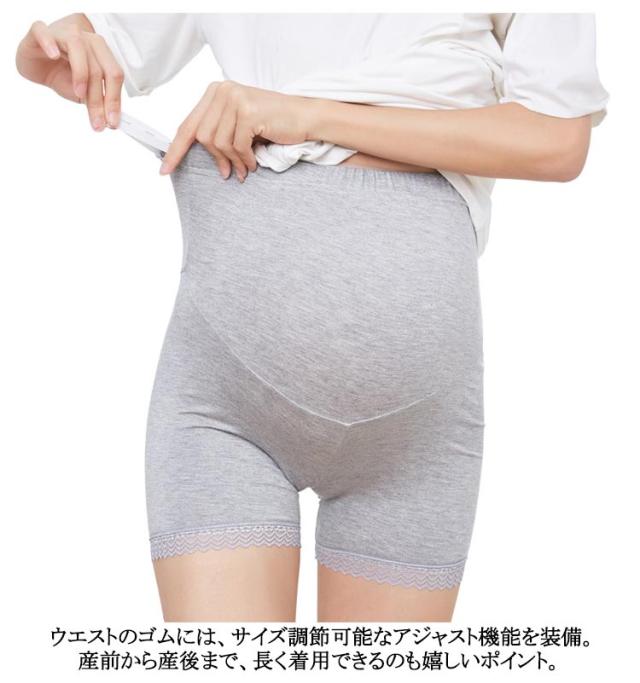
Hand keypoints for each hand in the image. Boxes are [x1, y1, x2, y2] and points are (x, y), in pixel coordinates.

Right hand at [16, 14, 123, 129]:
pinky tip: (53, 55)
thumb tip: (110, 120)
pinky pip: (43, 32)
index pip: (114, 74)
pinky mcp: (39, 33)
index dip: (114, 100)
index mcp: (101, 53)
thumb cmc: (62, 75)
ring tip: (79, 93)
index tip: (112, 122)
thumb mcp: (83, 93)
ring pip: (77, 47)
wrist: (37, 62)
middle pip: (98, 66)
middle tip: (96, 120)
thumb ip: (97, 101)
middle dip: (99, 97)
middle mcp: (85, 39)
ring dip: (81, 73)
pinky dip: (49, 42)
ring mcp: (62, 33)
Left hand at [160, 80, 313, 180]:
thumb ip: (216, 132)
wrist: (305, 117)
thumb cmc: (273, 124)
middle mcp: (222, 90)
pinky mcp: (248, 111)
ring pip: (219, 143)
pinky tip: (254, 163)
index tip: (165, 170)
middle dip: (216, 159)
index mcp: (215, 92)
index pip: (188, 125)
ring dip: (233, 162)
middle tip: (228, 174)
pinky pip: (237, 146)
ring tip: (245, 170)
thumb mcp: (238, 126)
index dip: (175, 150)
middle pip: (202, 136)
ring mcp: (235, 98)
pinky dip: (246, 160)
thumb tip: (190, 153)